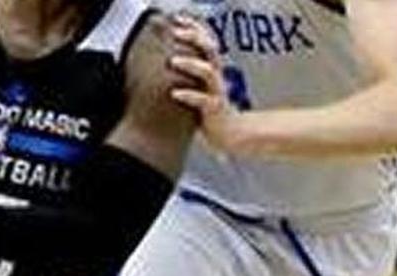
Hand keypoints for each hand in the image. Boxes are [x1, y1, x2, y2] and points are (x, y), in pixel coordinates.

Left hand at [167, 15, 243, 153]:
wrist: (230, 135)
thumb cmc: (211, 111)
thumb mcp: (199, 87)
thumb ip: (189, 74)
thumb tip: (166, 61)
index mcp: (211, 70)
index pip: (206, 43)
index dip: (195, 29)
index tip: (179, 20)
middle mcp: (216, 78)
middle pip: (210, 49)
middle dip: (195, 38)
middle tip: (177, 32)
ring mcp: (216, 93)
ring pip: (208, 72)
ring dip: (191, 64)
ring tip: (173, 61)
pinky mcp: (215, 110)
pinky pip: (203, 101)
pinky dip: (189, 95)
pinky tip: (175, 94)